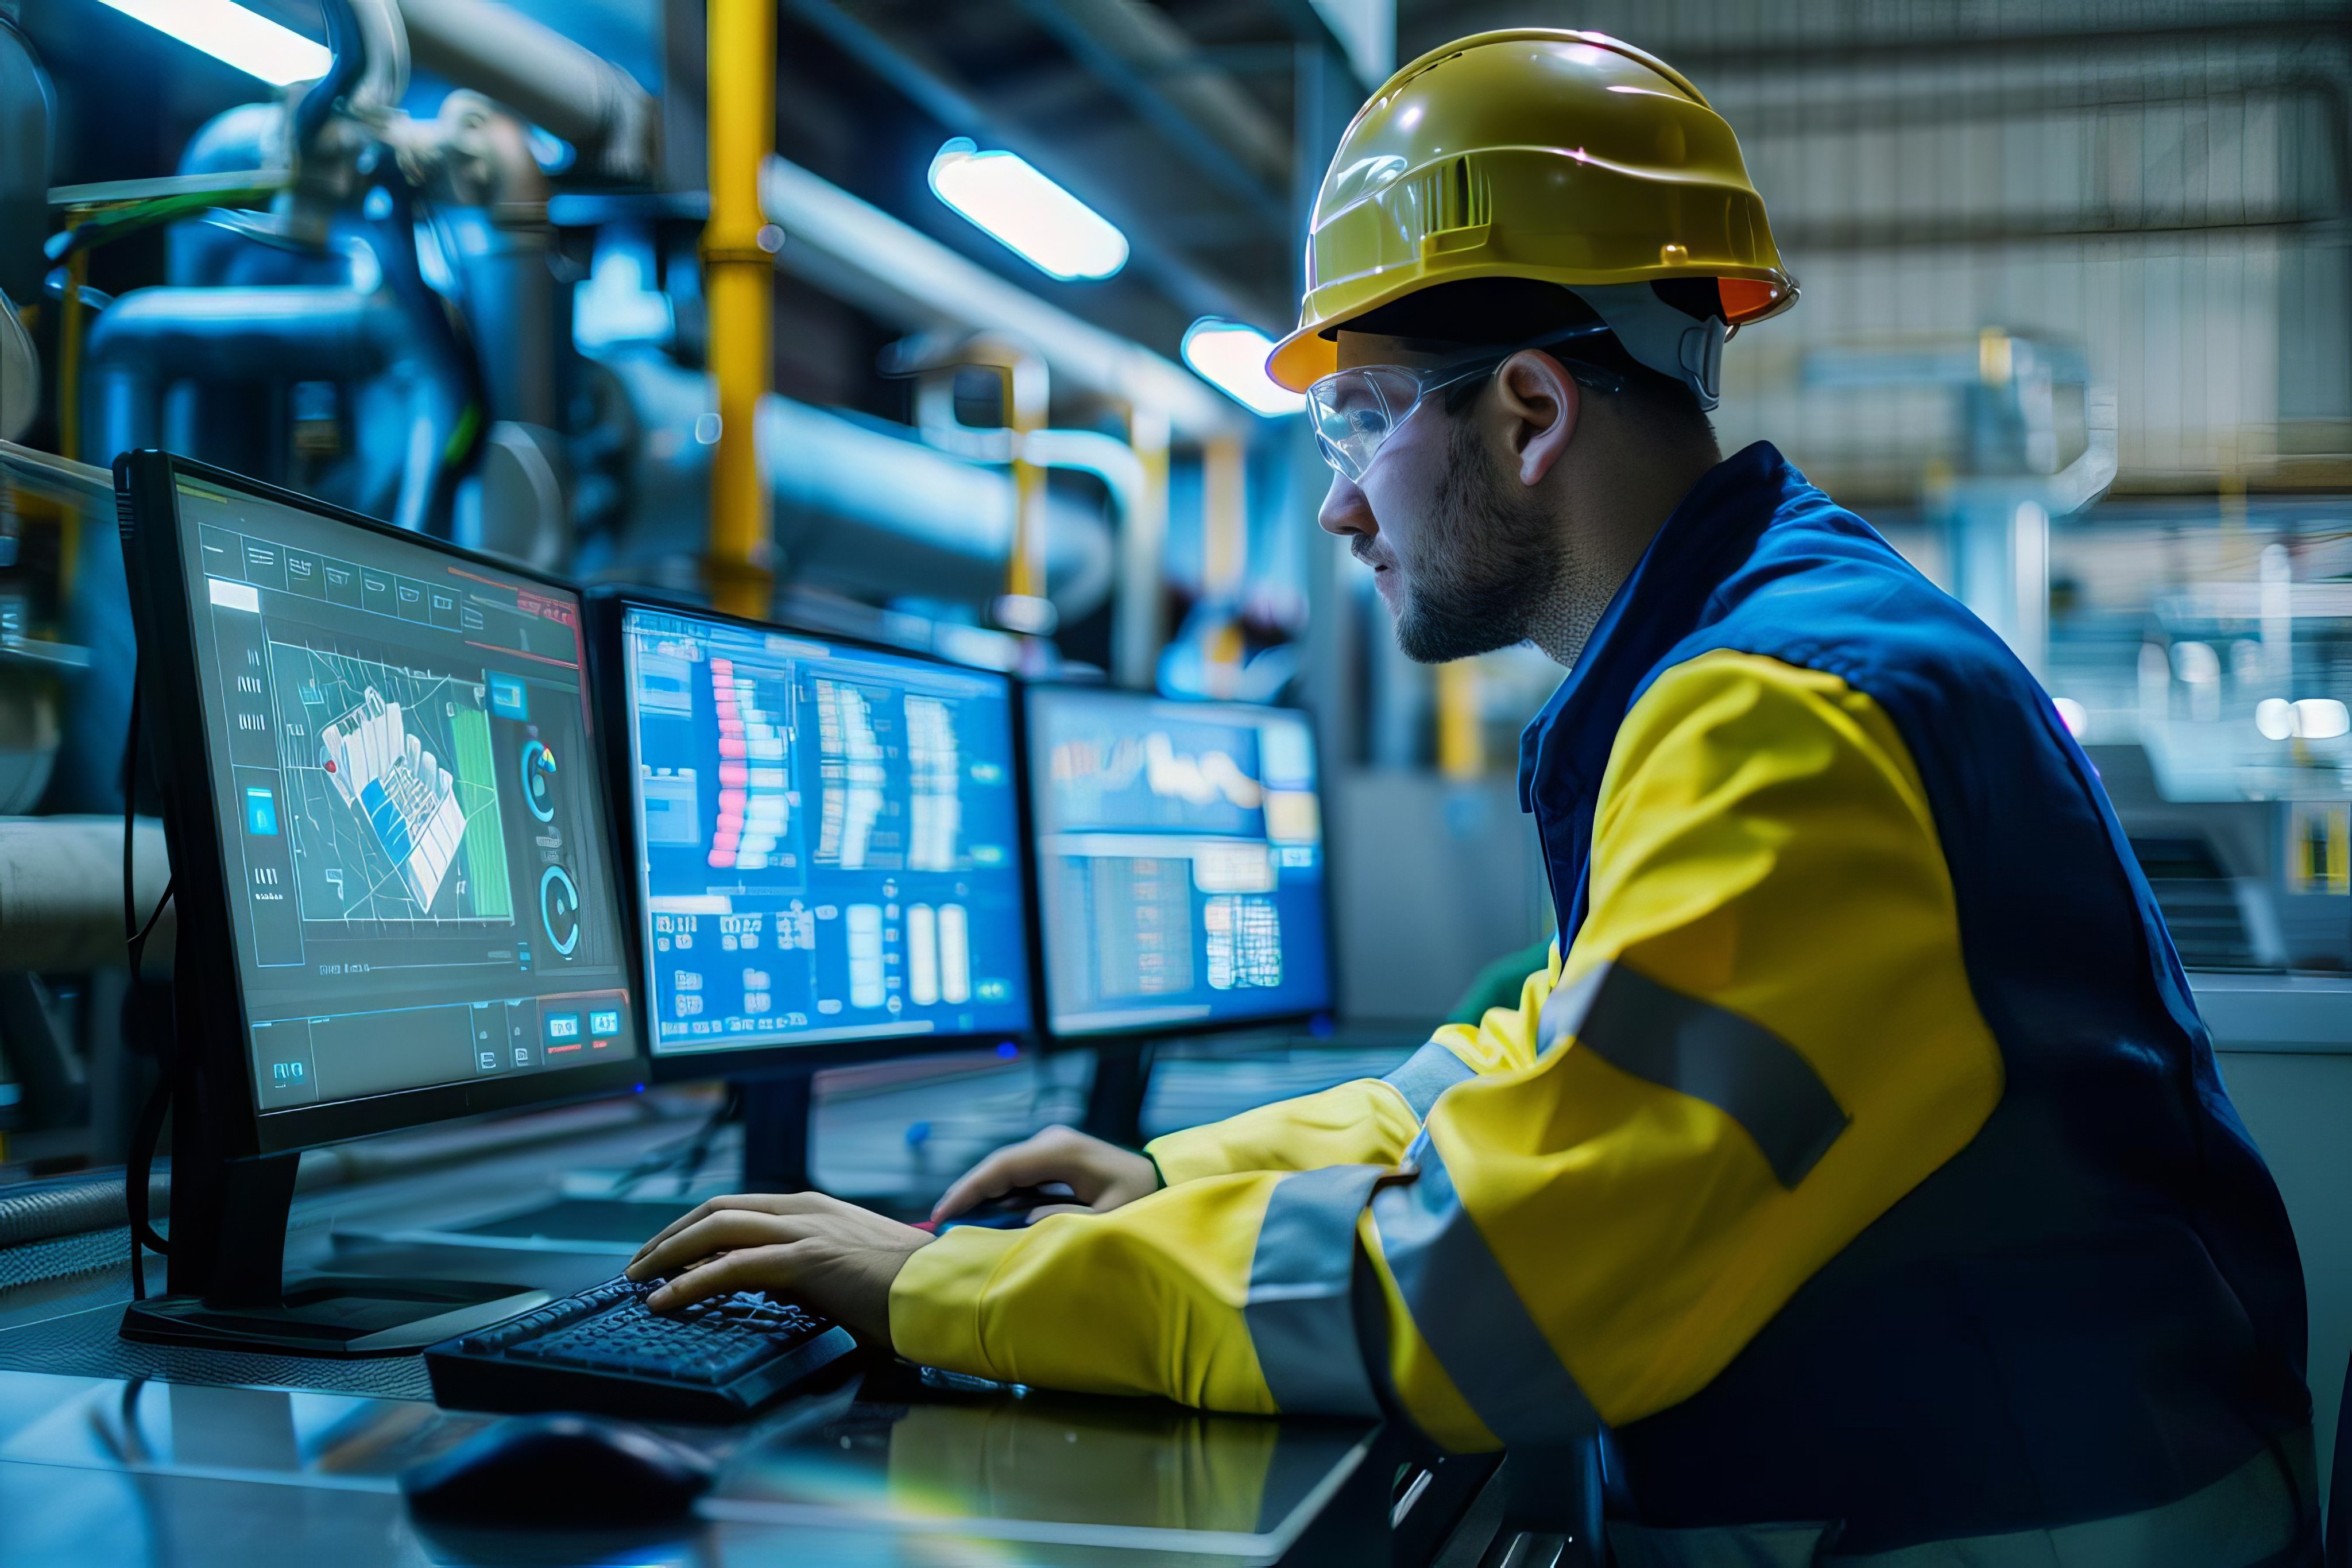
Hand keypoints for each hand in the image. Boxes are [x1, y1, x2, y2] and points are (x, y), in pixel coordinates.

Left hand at [624, 1191, 931, 1345]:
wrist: (943, 1291)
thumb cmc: (907, 1291)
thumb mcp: (848, 1272)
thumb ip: (808, 1272)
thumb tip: (772, 1287)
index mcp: (816, 1209)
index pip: (740, 1207)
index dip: (695, 1226)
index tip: (667, 1251)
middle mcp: (804, 1210)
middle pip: (717, 1209)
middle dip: (670, 1234)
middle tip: (639, 1264)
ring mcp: (804, 1231)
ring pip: (716, 1227)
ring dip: (668, 1252)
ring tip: (638, 1279)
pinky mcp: (805, 1261)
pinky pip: (732, 1266)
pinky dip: (691, 1282)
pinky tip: (665, 1299)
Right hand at [931, 1124, 1160, 1225]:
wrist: (1164, 1181)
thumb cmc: (1142, 1200)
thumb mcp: (1107, 1219)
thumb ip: (1064, 1220)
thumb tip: (1024, 1218)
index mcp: (1061, 1150)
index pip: (1002, 1167)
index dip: (968, 1190)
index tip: (941, 1216)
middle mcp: (1051, 1142)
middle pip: (996, 1167)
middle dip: (967, 1194)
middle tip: (938, 1225)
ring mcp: (1052, 1148)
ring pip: (1004, 1171)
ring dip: (981, 1196)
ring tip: (954, 1224)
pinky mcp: (1054, 1159)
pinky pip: (1019, 1177)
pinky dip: (1000, 1196)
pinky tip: (984, 1217)